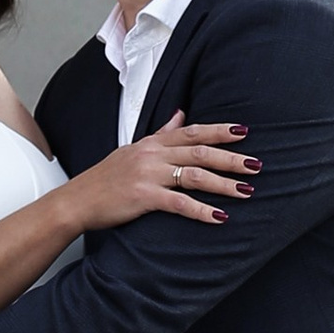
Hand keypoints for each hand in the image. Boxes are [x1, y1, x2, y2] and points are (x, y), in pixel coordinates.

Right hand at [63, 113, 258, 233]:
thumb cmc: (105, 179)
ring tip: (246, 191)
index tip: (243, 130)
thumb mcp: (132, 150)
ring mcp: (148, 175)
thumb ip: (160, 133)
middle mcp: (152, 155)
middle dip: (230, 157)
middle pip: (199, 151)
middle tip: (256, 164)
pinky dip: (201, 210)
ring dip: (223, 183)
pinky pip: (179, 203)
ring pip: (194, 175)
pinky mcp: (143, 197)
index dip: (218, 130)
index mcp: (151, 143)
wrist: (77, 200)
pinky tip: (219, 218)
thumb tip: (181, 114)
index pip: (191, 131)